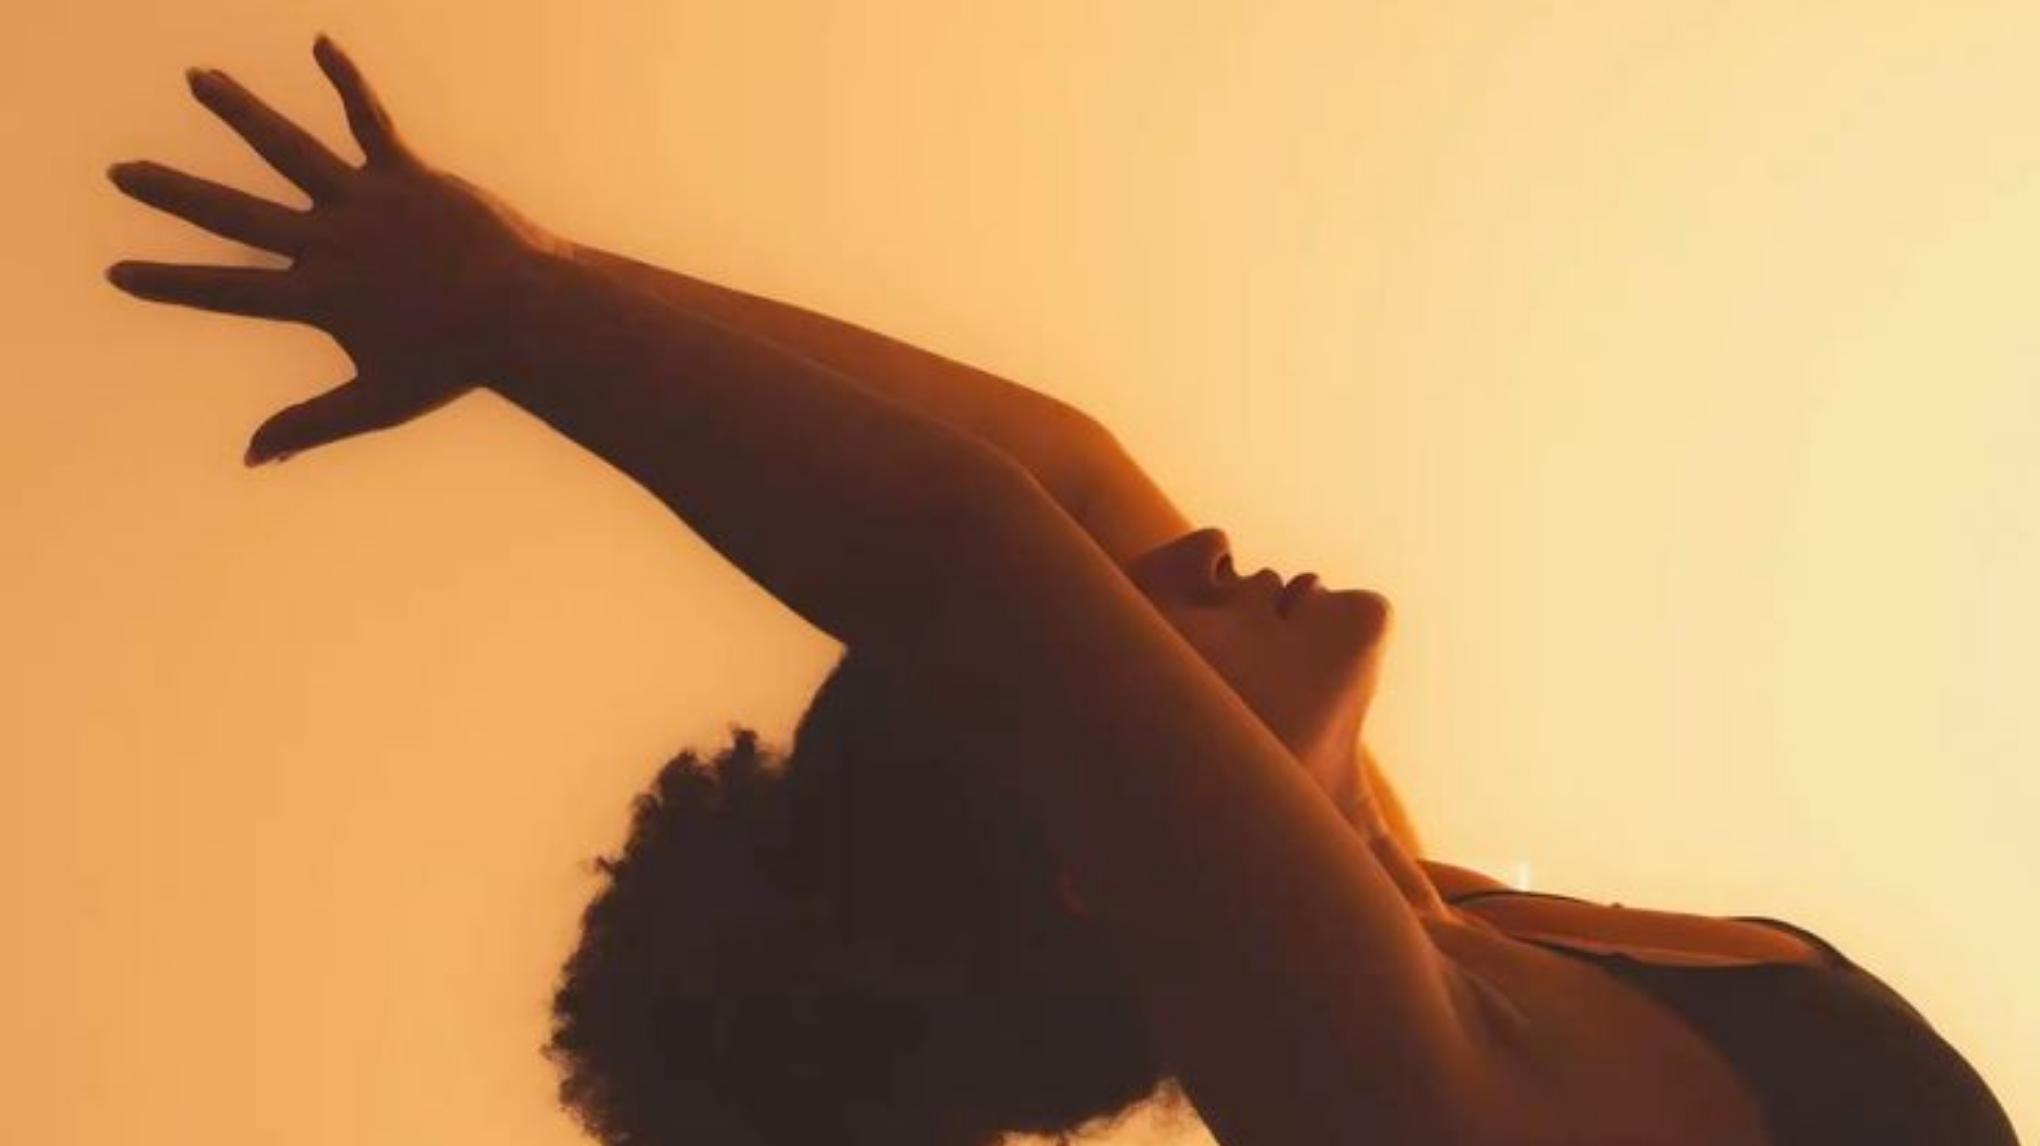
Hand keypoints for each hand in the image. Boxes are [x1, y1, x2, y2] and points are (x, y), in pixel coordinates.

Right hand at [106, 34, 570, 464]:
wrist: (524, 315)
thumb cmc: (455, 365)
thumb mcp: (377, 403)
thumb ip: (309, 426)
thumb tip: (250, 458)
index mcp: (318, 296)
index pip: (226, 290)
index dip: (170, 283)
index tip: (119, 271)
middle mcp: (331, 243)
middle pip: (235, 213)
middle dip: (174, 193)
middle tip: (123, 172)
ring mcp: (366, 203)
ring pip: (288, 148)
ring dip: (239, 111)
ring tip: (198, 78)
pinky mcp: (407, 175)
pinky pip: (368, 120)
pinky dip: (346, 82)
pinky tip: (321, 42)